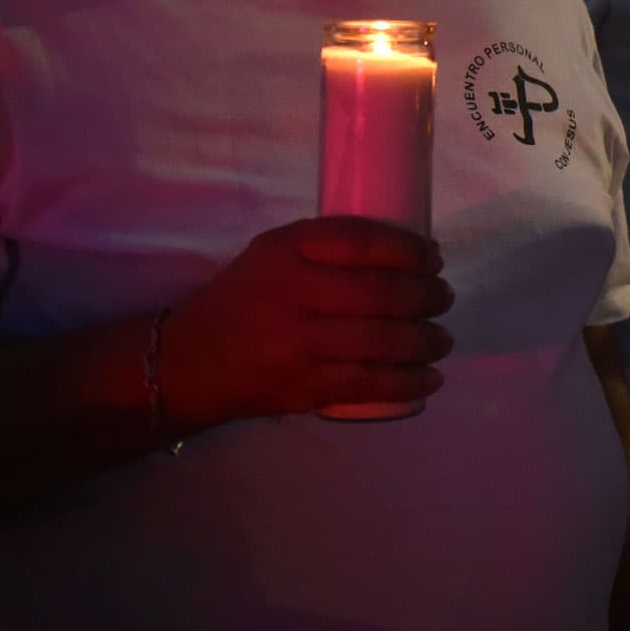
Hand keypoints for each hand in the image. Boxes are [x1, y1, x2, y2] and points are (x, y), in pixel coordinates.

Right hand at [157, 217, 454, 428]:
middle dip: (427, 297)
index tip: (433, 257)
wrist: (185, 362)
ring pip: (381, 342)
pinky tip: (430, 377)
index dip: (409, 250)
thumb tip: (411, 251)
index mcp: (284, 253)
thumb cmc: (245, 299)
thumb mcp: (273, 255)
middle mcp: (289, 295)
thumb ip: (329, 248)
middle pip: (380, 294)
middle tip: (444, 298)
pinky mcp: (301, 388)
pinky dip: (409, 381)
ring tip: (442, 338)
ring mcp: (295, 346)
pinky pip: (368, 385)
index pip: (360, 242)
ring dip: (427, 341)